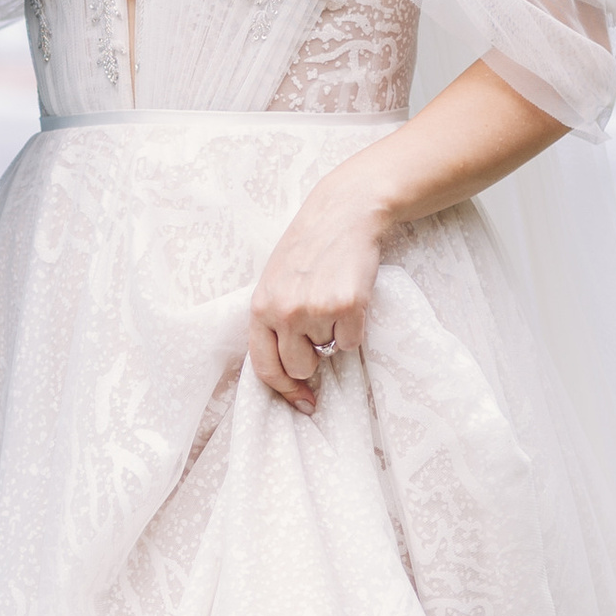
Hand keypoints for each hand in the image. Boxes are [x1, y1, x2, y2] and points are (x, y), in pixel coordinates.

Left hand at [249, 167, 389, 413]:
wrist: (342, 214)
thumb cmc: (308, 249)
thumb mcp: (275, 282)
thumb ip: (274, 321)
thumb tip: (289, 370)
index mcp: (260, 307)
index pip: (264, 367)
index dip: (284, 390)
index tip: (302, 401)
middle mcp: (284, 312)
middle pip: (299, 368)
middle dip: (313, 357)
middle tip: (320, 325)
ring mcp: (315, 310)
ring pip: (329, 353)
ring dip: (334, 334)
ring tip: (332, 299)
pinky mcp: (347, 306)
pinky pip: (352, 341)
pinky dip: (355, 327)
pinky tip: (350, 297)